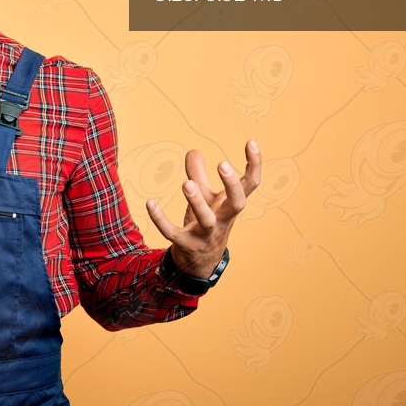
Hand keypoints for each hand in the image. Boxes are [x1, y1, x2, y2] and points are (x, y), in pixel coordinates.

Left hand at [146, 140, 261, 277]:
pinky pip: (173, 232)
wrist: (200, 262)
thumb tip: (194, 150)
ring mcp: (206, 234)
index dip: (254, 164)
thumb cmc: (206, 222)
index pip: (250, 185)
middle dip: (232, 185)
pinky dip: (160, 219)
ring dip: (197, 201)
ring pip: (206, 220)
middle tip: (223, 164)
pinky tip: (150, 202)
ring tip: (187, 184)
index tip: (251, 142)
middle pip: (237, 203)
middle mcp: (223, 220)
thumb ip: (198, 174)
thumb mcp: (205, 198)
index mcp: (230, 205)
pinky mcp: (185, 244)